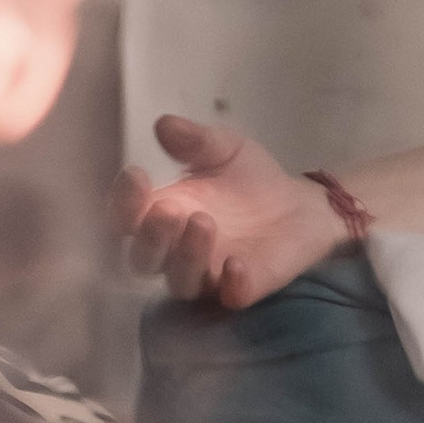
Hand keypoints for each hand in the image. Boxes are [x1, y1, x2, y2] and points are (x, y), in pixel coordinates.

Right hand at [115, 114, 347, 308]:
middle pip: (144, 259)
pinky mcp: (243, 288)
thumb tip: (165, 125)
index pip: (126, 218)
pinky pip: (230, 297)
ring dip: (186, 256)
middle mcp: (175, 251)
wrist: (300, 204)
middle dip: (151, 236)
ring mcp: (208, 273)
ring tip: (203, 223)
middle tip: (167, 210)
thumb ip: (195, 141)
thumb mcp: (224, 149)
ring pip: (181, 282)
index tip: (136, 175)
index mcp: (161, 213)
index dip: (123, 202)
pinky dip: (231, 285)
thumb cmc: (248, 178)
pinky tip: (236, 264)